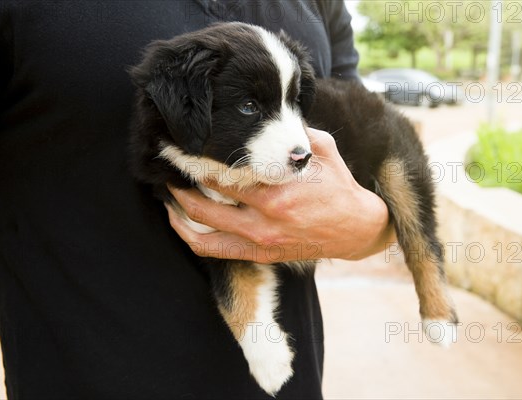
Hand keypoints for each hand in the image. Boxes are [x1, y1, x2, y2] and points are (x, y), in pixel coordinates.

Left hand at [165, 128, 395, 263]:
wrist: (355, 228)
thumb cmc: (339, 186)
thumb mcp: (322, 149)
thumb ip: (293, 132)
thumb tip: (269, 114)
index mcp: (277, 191)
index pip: (221, 174)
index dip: (195, 160)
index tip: (180, 146)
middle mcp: (264, 220)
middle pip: (202, 203)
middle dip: (178, 182)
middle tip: (166, 165)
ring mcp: (259, 241)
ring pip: (201, 231)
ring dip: (178, 212)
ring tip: (168, 193)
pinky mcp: (260, 254)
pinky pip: (213, 250)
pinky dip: (191, 237)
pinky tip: (180, 222)